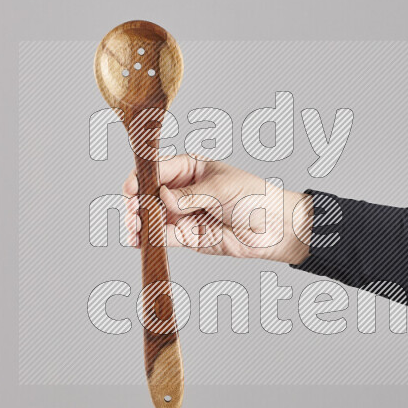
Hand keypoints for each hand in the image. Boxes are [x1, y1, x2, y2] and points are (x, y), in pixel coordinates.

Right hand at [122, 154, 312, 263]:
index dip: (142, 177)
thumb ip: (193, 195)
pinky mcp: (188, 236)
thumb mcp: (224, 188)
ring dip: (139, 222)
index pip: (158, 168)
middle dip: (137, 202)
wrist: (275, 228)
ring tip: (134, 228)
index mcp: (191, 167)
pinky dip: (150, 238)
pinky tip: (140, 239)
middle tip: (134, 211)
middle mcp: (182, 190)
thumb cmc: (256, 197)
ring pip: (152, 216)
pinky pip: (163, 236)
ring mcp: (183, 214)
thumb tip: (164, 198)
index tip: (132, 187)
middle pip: (149, 193)